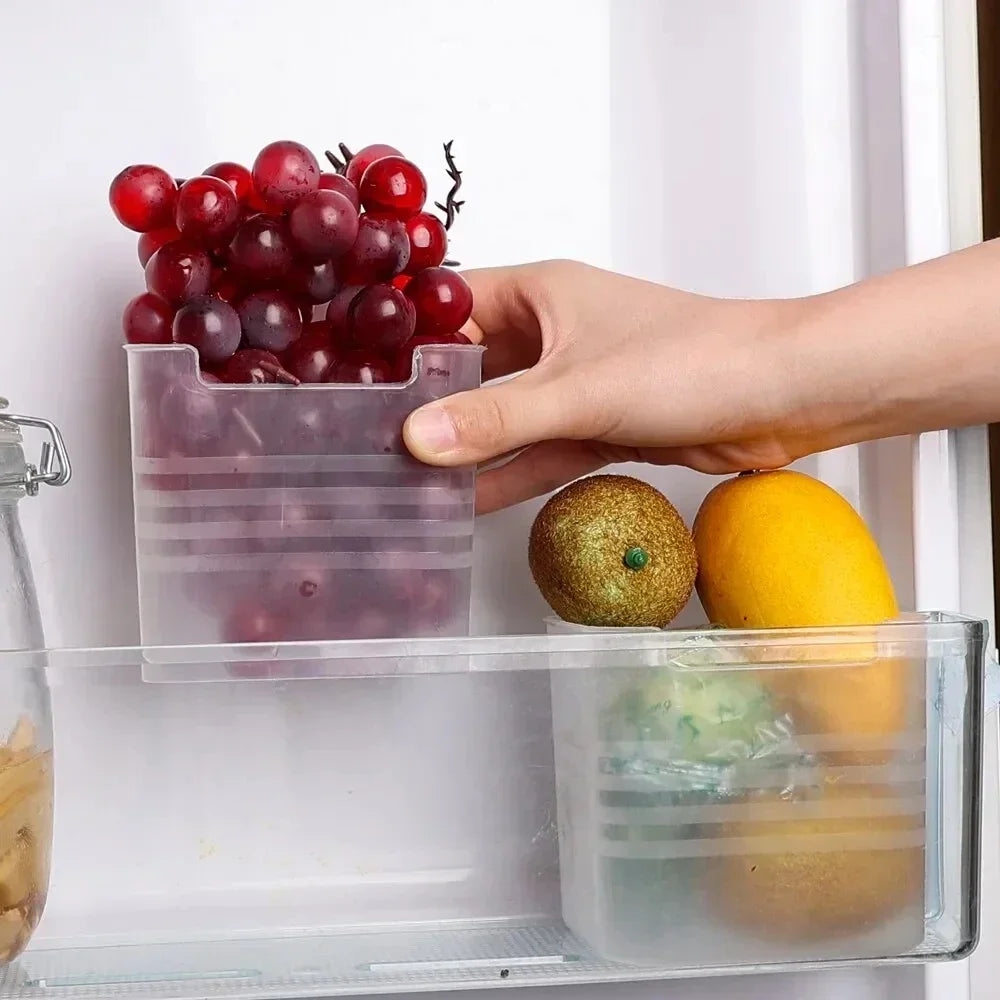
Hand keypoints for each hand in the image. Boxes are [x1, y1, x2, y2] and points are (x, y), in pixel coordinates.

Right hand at [403, 260, 820, 512]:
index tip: (353, 376)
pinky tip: (469, 501)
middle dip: (431, 404)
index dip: (403, 337)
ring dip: (469, 448)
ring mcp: (578, 381)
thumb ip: (498, 419)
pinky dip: (512, 472)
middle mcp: (554, 332)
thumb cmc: (693, 361)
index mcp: (541, 293)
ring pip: (506, 415)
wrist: (784, 395)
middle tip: (372, 441)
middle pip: (474, 367)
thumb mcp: (580, 391)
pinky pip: (541, 448)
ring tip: (410, 481)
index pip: (451, 306)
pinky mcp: (603, 423)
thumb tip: (417, 439)